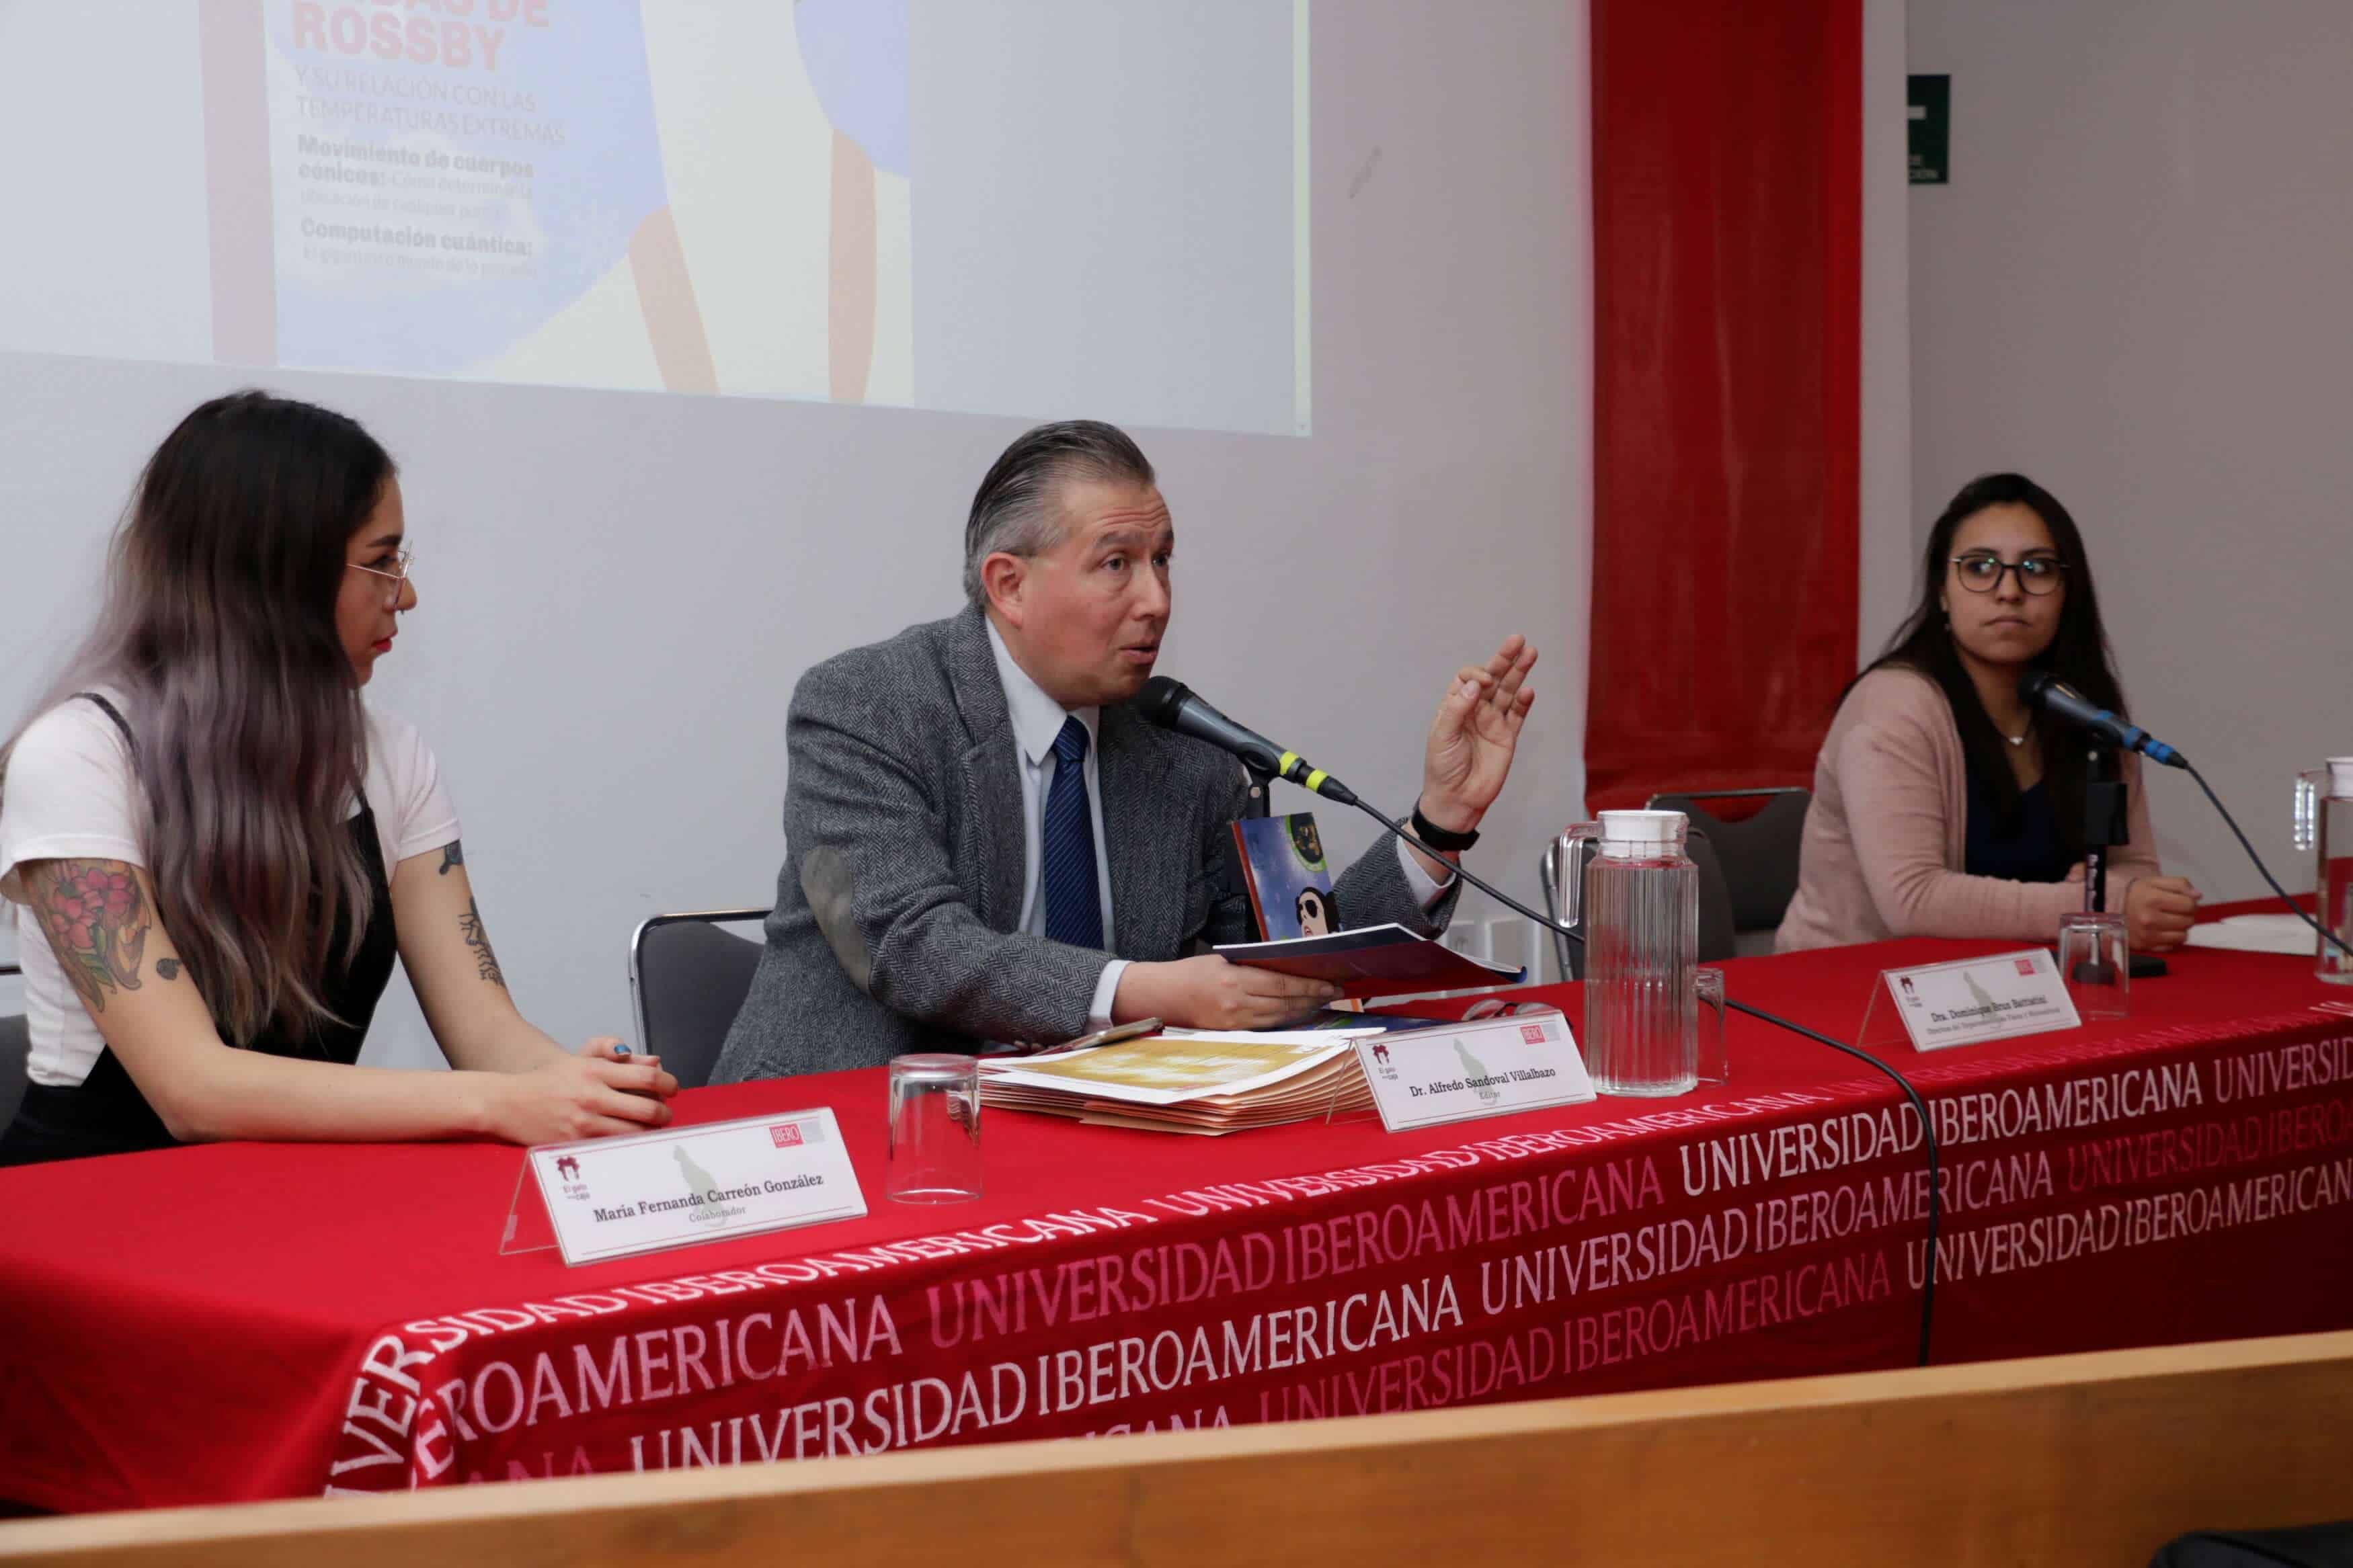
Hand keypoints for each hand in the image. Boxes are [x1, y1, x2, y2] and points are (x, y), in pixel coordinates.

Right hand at [485, 1043, 677, 1144]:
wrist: (509, 1103)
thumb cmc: (551, 1080)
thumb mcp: (582, 1058)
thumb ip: (618, 1055)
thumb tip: (655, 1062)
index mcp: (596, 1071)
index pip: (648, 1078)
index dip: (669, 1084)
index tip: (672, 1089)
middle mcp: (592, 1096)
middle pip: (648, 1109)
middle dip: (665, 1114)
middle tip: (665, 1115)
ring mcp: (583, 1123)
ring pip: (635, 1134)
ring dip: (651, 1134)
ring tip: (650, 1130)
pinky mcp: (575, 1144)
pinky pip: (614, 1149)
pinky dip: (628, 1147)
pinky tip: (631, 1143)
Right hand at [1113, 956, 1341, 1030]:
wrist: (1160, 997)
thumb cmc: (1189, 973)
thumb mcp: (1220, 960)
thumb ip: (1250, 967)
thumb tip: (1283, 970)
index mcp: (1234, 979)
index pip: (1282, 984)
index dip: (1309, 986)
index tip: (1330, 983)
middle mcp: (1236, 1004)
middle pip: (1285, 1004)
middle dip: (1313, 998)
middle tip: (1334, 992)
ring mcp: (1233, 1022)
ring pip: (1278, 1019)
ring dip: (1303, 1012)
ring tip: (1320, 1003)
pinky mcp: (1230, 1033)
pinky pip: (1265, 1028)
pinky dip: (1284, 1021)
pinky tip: (1297, 1015)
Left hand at [1419, 635, 1537, 832]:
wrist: (1457, 799)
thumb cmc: (1442, 768)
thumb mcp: (1441, 737)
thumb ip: (1457, 709)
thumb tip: (1475, 684)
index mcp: (1455, 706)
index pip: (1468, 678)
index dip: (1477, 674)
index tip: (1484, 683)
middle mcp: (1476, 710)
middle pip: (1493, 678)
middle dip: (1503, 659)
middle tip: (1517, 640)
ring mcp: (1493, 722)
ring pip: (1509, 691)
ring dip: (1519, 673)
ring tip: (1530, 653)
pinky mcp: (1508, 737)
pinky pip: (1518, 715)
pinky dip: (1524, 703)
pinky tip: (1529, 691)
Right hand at [2123, 876, 2200, 952]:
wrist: (2114, 908)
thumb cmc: (2138, 894)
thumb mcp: (2156, 882)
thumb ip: (2180, 884)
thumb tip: (2198, 896)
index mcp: (2153, 900)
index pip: (2190, 905)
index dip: (2190, 902)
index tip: (2182, 901)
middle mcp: (2149, 919)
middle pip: (2188, 921)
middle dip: (2186, 915)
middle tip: (2175, 911)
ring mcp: (2148, 935)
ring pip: (2183, 936)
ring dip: (2180, 928)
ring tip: (2169, 920)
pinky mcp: (2146, 946)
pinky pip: (2172, 945)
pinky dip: (2171, 938)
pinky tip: (2163, 930)